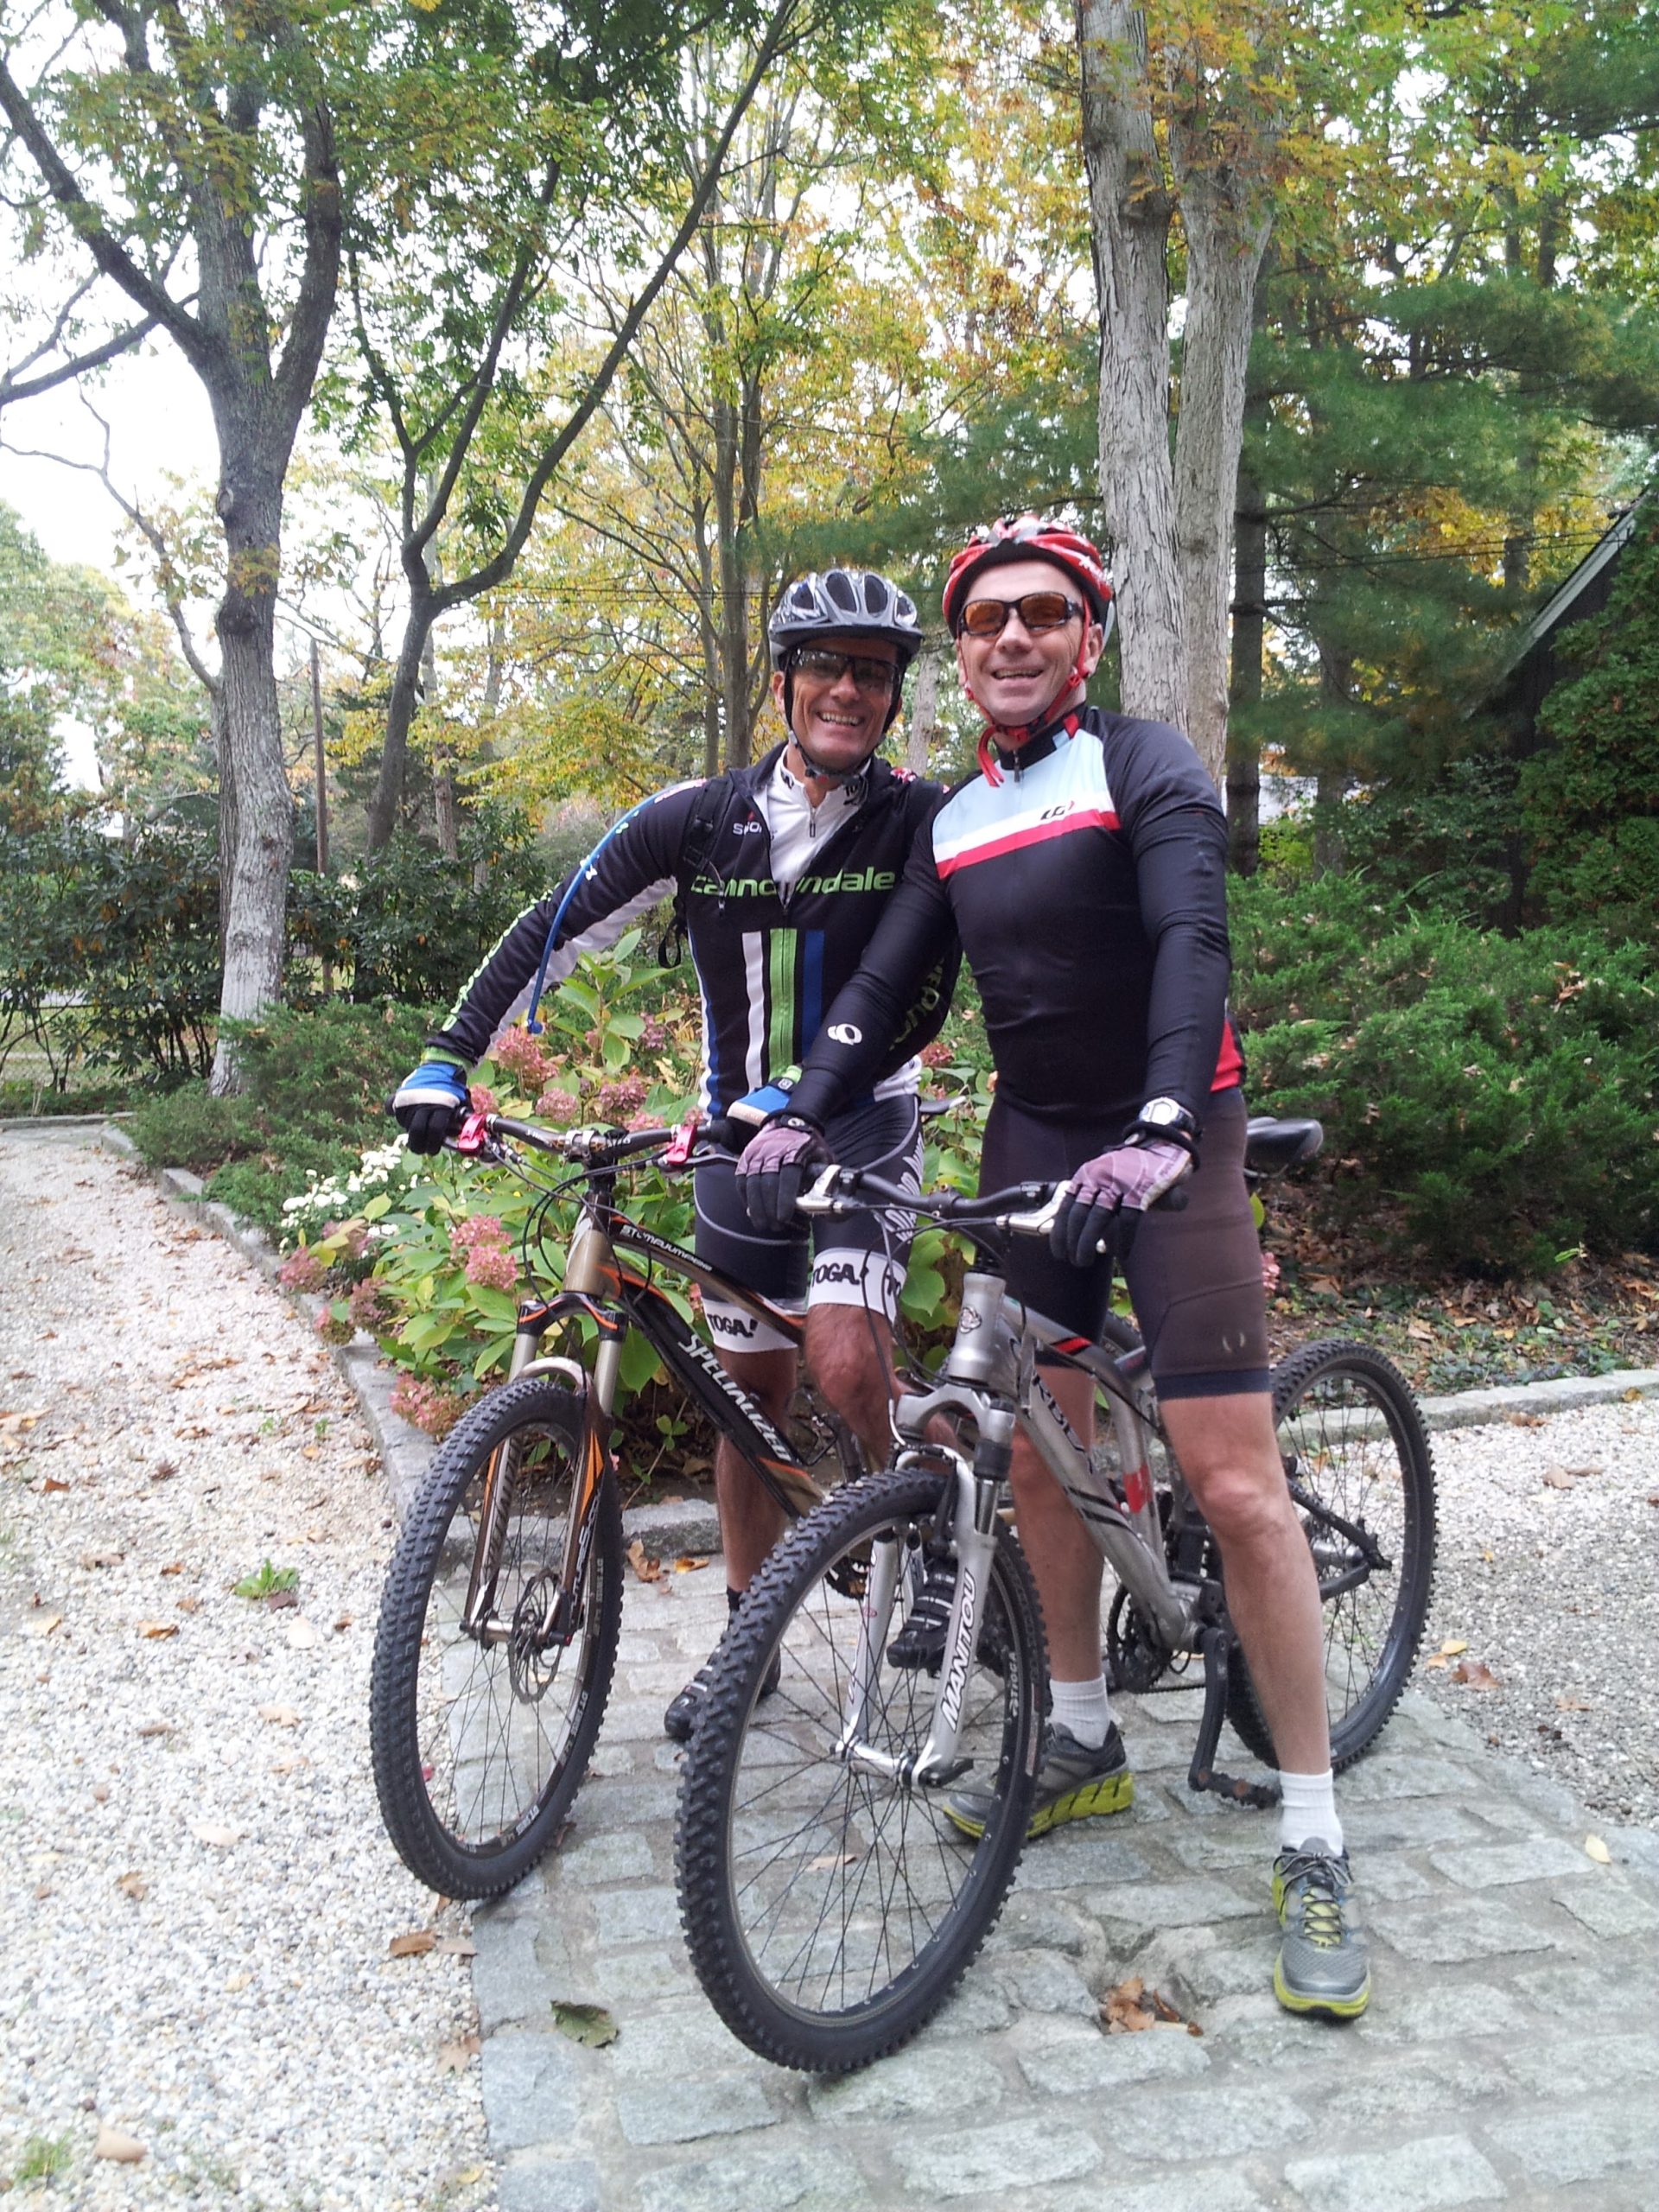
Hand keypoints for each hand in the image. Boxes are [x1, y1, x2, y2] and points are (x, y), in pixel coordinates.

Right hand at [392, 1059, 470, 1153]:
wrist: (443, 1066)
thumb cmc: (454, 1089)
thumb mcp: (462, 1105)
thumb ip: (459, 1122)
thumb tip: (458, 1138)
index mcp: (441, 1107)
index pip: (434, 1131)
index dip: (434, 1143)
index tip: (433, 1149)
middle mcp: (423, 1104)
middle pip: (416, 1131)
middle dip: (419, 1145)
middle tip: (423, 1148)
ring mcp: (410, 1099)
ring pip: (404, 1123)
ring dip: (410, 1130)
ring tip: (418, 1130)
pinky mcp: (399, 1094)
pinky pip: (390, 1106)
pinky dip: (393, 1111)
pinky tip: (400, 1115)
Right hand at [738, 1116, 832, 1233]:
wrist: (790, 1122)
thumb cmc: (809, 1145)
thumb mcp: (823, 1156)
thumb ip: (824, 1178)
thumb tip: (827, 1204)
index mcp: (795, 1150)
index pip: (788, 1176)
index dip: (784, 1198)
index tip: (784, 1217)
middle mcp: (773, 1150)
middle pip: (768, 1182)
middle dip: (770, 1208)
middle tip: (776, 1226)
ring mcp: (757, 1153)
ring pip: (752, 1182)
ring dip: (756, 1207)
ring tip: (762, 1224)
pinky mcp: (746, 1157)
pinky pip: (742, 1179)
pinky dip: (745, 1197)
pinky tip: (751, 1211)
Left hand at [1050, 1140, 1191, 1267]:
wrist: (1162, 1145)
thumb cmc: (1131, 1169)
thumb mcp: (1106, 1177)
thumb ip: (1095, 1201)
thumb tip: (1086, 1237)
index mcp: (1086, 1175)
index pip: (1066, 1207)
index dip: (1060, 1232)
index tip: (1058, 1251)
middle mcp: (1098, 1178)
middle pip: (1078, 1215)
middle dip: (1072, 1241)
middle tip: (1074, 1261)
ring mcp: (1118, 1184)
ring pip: (1097, 1218)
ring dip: (1087, 1243)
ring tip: (1085, 1261)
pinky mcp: (1140, 1191)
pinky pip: (1127, 1220)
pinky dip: (1123, 1240)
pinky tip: (1121, 1254)